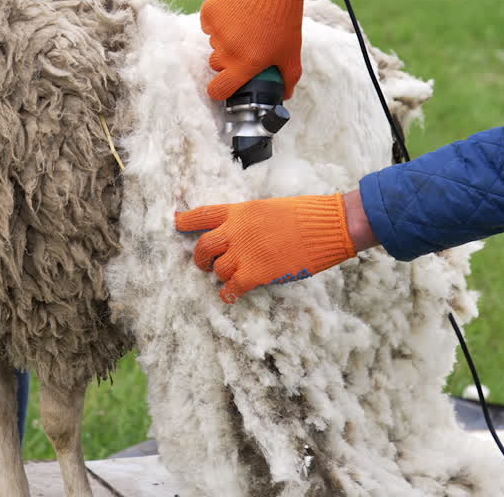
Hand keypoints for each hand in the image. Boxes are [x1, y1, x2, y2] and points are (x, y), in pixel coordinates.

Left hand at [175, 193, 358, 303]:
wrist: (328, 225)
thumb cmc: (306, 214)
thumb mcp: (270, 208)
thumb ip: (251, 221)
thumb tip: (242, 234)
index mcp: (240, 211)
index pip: (203, 214)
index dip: (186, 220)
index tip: (176, 223)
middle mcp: (236, 231)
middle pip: (203, 247)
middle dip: (199, 259)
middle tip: (203, 265)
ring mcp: (244, 253)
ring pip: (217, 270)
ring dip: (221, 275)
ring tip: (229, 278)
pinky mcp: (256, 274)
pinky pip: (232, 288)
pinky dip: (228, 293)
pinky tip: (230, 296)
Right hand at [200, 0, 310, 99]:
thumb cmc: (284, 17)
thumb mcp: (292, 51)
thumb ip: (289, 78)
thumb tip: (286, 94)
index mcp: (244, 64)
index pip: (218, 90)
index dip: (220, 92)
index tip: (225, 86)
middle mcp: (226, 50)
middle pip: (217, 65)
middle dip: (228, 60)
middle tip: (246, 46)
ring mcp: (216, 31)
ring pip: (213, 43)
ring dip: (225, 38)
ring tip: (245, 24)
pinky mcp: (209, 12)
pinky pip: (209, 24)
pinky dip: (219, 21)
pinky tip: (236, 12)